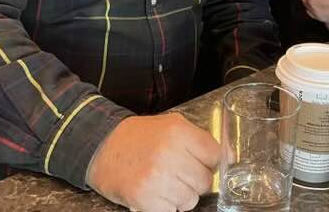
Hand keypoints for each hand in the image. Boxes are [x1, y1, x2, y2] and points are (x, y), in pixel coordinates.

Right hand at [87, 113, 219, 211]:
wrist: (102, 147)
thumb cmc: (138, 137)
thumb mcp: (170, 125)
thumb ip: (198, 139)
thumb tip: (226, 158)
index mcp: (178, 132)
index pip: (215, 155)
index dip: (208, 162)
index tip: (199, 163)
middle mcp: (169, 154)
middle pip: (204, 181)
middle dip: (194, 180)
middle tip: (177, 173)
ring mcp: (157, 178)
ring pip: (190, 200)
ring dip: (180, 195)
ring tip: (163, 182)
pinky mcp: (145, 199)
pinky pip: (172, 211)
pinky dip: (165, 206)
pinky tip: (155, 192)